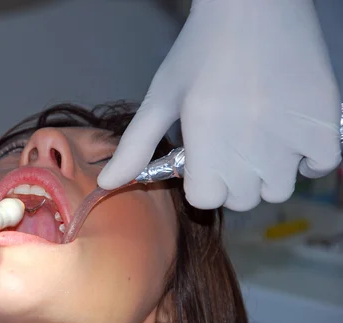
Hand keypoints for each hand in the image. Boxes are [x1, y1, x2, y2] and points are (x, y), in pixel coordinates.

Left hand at [98, 0, 340, 210]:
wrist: (256, 5)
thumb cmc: (200, 51)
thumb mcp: (161, 97)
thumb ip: (136, 146)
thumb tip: (106, 184)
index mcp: (205, 142)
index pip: (205, 199)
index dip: (201, 181)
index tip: (203, 160)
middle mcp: (248, 147)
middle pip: (240, 199)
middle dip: (230, 179)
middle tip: (229, 145)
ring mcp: (290, 139)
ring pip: (277, 189)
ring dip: (267, 173)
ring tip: (259, 138)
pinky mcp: (325, 124)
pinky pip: (319, 167)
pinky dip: (307, 159)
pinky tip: (290, 134)